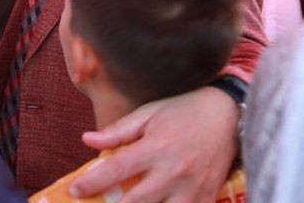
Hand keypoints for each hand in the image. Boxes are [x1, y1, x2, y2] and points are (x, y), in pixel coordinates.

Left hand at [69, 86, 238, 202]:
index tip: (75, 190)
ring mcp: (191, 189)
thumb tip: (87, 140)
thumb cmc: (183, 111)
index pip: (116, 170)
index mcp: (156, 147)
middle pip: (135, 202)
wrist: (228, 115)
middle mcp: (173, 171)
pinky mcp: (206, 199)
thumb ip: (118, 131)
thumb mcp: (149, 113)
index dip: (91, 183)